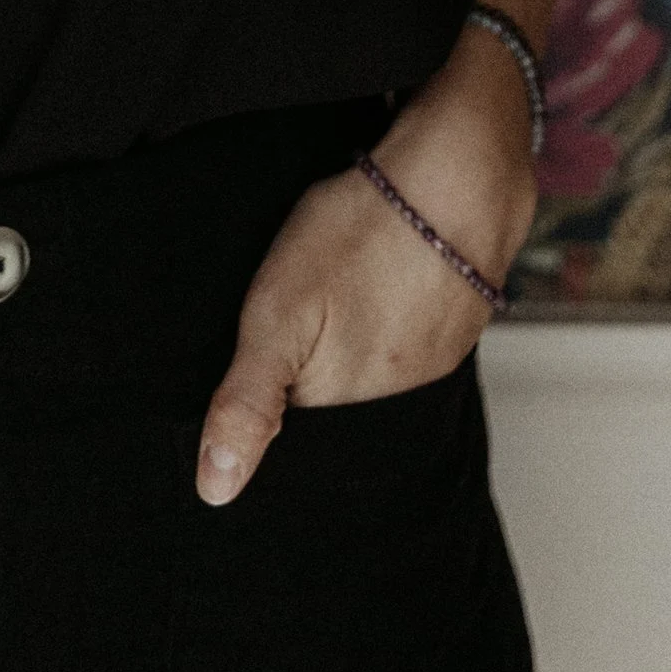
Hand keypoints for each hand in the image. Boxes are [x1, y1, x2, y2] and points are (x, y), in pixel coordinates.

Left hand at [194, 30, 535, 506]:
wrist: (455, 180)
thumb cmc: (361, 235)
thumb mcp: (278, 311)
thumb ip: (249, 401)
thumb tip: (216, 491)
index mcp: (345, 411)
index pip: (290, 449)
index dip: (259, 420)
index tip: (244, 385)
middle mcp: (393, 408)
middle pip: (330, 421)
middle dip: (300, 392)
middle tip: (291, 323)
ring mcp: (427, 372)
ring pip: (365, 388)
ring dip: (340, 360)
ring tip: (327, 309)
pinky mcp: (447, 338)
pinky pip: (398, 356)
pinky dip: (376, 334)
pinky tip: (365, 297)